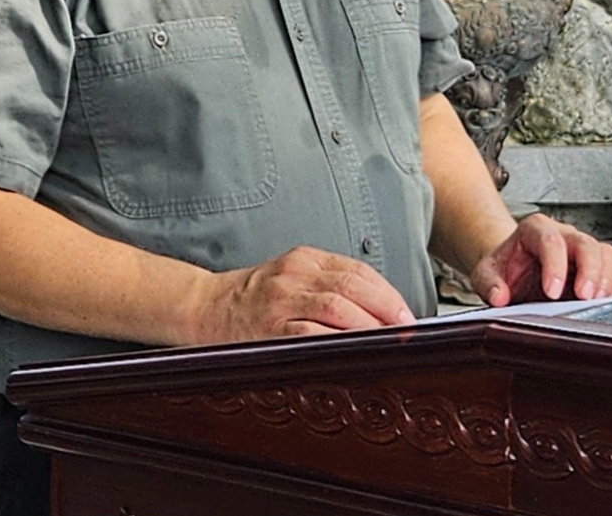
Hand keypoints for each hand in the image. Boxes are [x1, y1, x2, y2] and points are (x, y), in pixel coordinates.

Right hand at [187, 246, 416, 342]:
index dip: (388, 293)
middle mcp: (295, 274)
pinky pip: (309, 334)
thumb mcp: (292, 279)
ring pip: (337, 308)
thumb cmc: (253, 298)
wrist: (204, 306)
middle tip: (407, 331)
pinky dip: (336, 343)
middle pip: (354, 286)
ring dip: (369, 327)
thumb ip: (329, 287)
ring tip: (387, 343)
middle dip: (387, 310)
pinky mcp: (268, 327)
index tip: (407, 314)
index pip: (359, 270)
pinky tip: (352, 352)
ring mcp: (281, 300)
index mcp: (305, 259)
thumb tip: (379, 313)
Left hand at [469, 214, 611, 307]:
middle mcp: (564, 236)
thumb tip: (499, 296)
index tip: (552, 291)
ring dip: (606, 280)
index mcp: (536, 230)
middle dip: (589, 271)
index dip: (555, 265)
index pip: (550, 240)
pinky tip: (610, 302)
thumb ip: (489, 283)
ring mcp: (583, 251)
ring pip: (607, 255)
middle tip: (584, 296)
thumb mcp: (487, 272)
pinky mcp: (599, 268)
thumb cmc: (507, 266)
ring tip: (596, 302)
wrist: (515, 267)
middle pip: (586, 244)